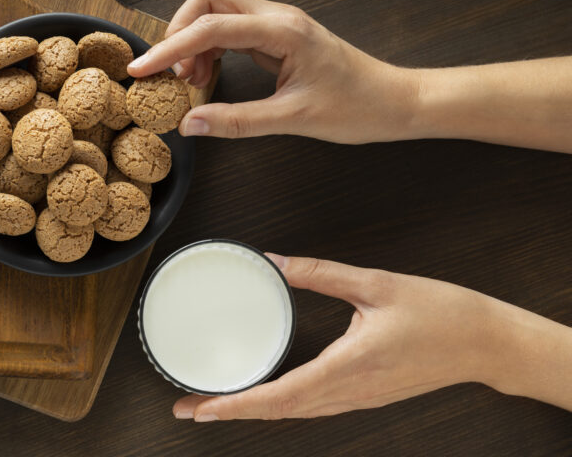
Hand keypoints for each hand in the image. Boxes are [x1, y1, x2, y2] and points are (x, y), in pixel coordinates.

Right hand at [127, 0, 420, 142]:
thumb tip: (191, 124)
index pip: (210, 27)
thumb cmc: (357, 106)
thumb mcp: (293, 120)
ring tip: (190, 82)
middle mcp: (278, 18)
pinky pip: (232, 32)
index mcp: (283, 31)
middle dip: (179, 31)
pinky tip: (210, 78)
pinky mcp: (278, 37)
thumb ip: (237, 122)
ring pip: (218, 13)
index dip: (170, 47)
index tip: (144, 68)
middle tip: (169, 73)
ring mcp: (278, 25)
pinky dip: (211, 51)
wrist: (394, 102)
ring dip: (194, 42)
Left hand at [172, 254, 571, 420]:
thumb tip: (276, 261)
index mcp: (349, 366)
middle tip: (189, 408)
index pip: (280, 396)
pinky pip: (315, 406)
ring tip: (218, 403)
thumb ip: (321, 273)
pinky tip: (268, 396)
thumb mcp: (376, 283)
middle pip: (280, 412)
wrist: (485, 342)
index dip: (237, 405)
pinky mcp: (366, 394)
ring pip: (296, 413)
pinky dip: (282, 405)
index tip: (202, 409)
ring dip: (254, 411)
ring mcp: (359, 398)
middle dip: (231, 412)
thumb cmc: (440, 312)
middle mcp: (349, 391)